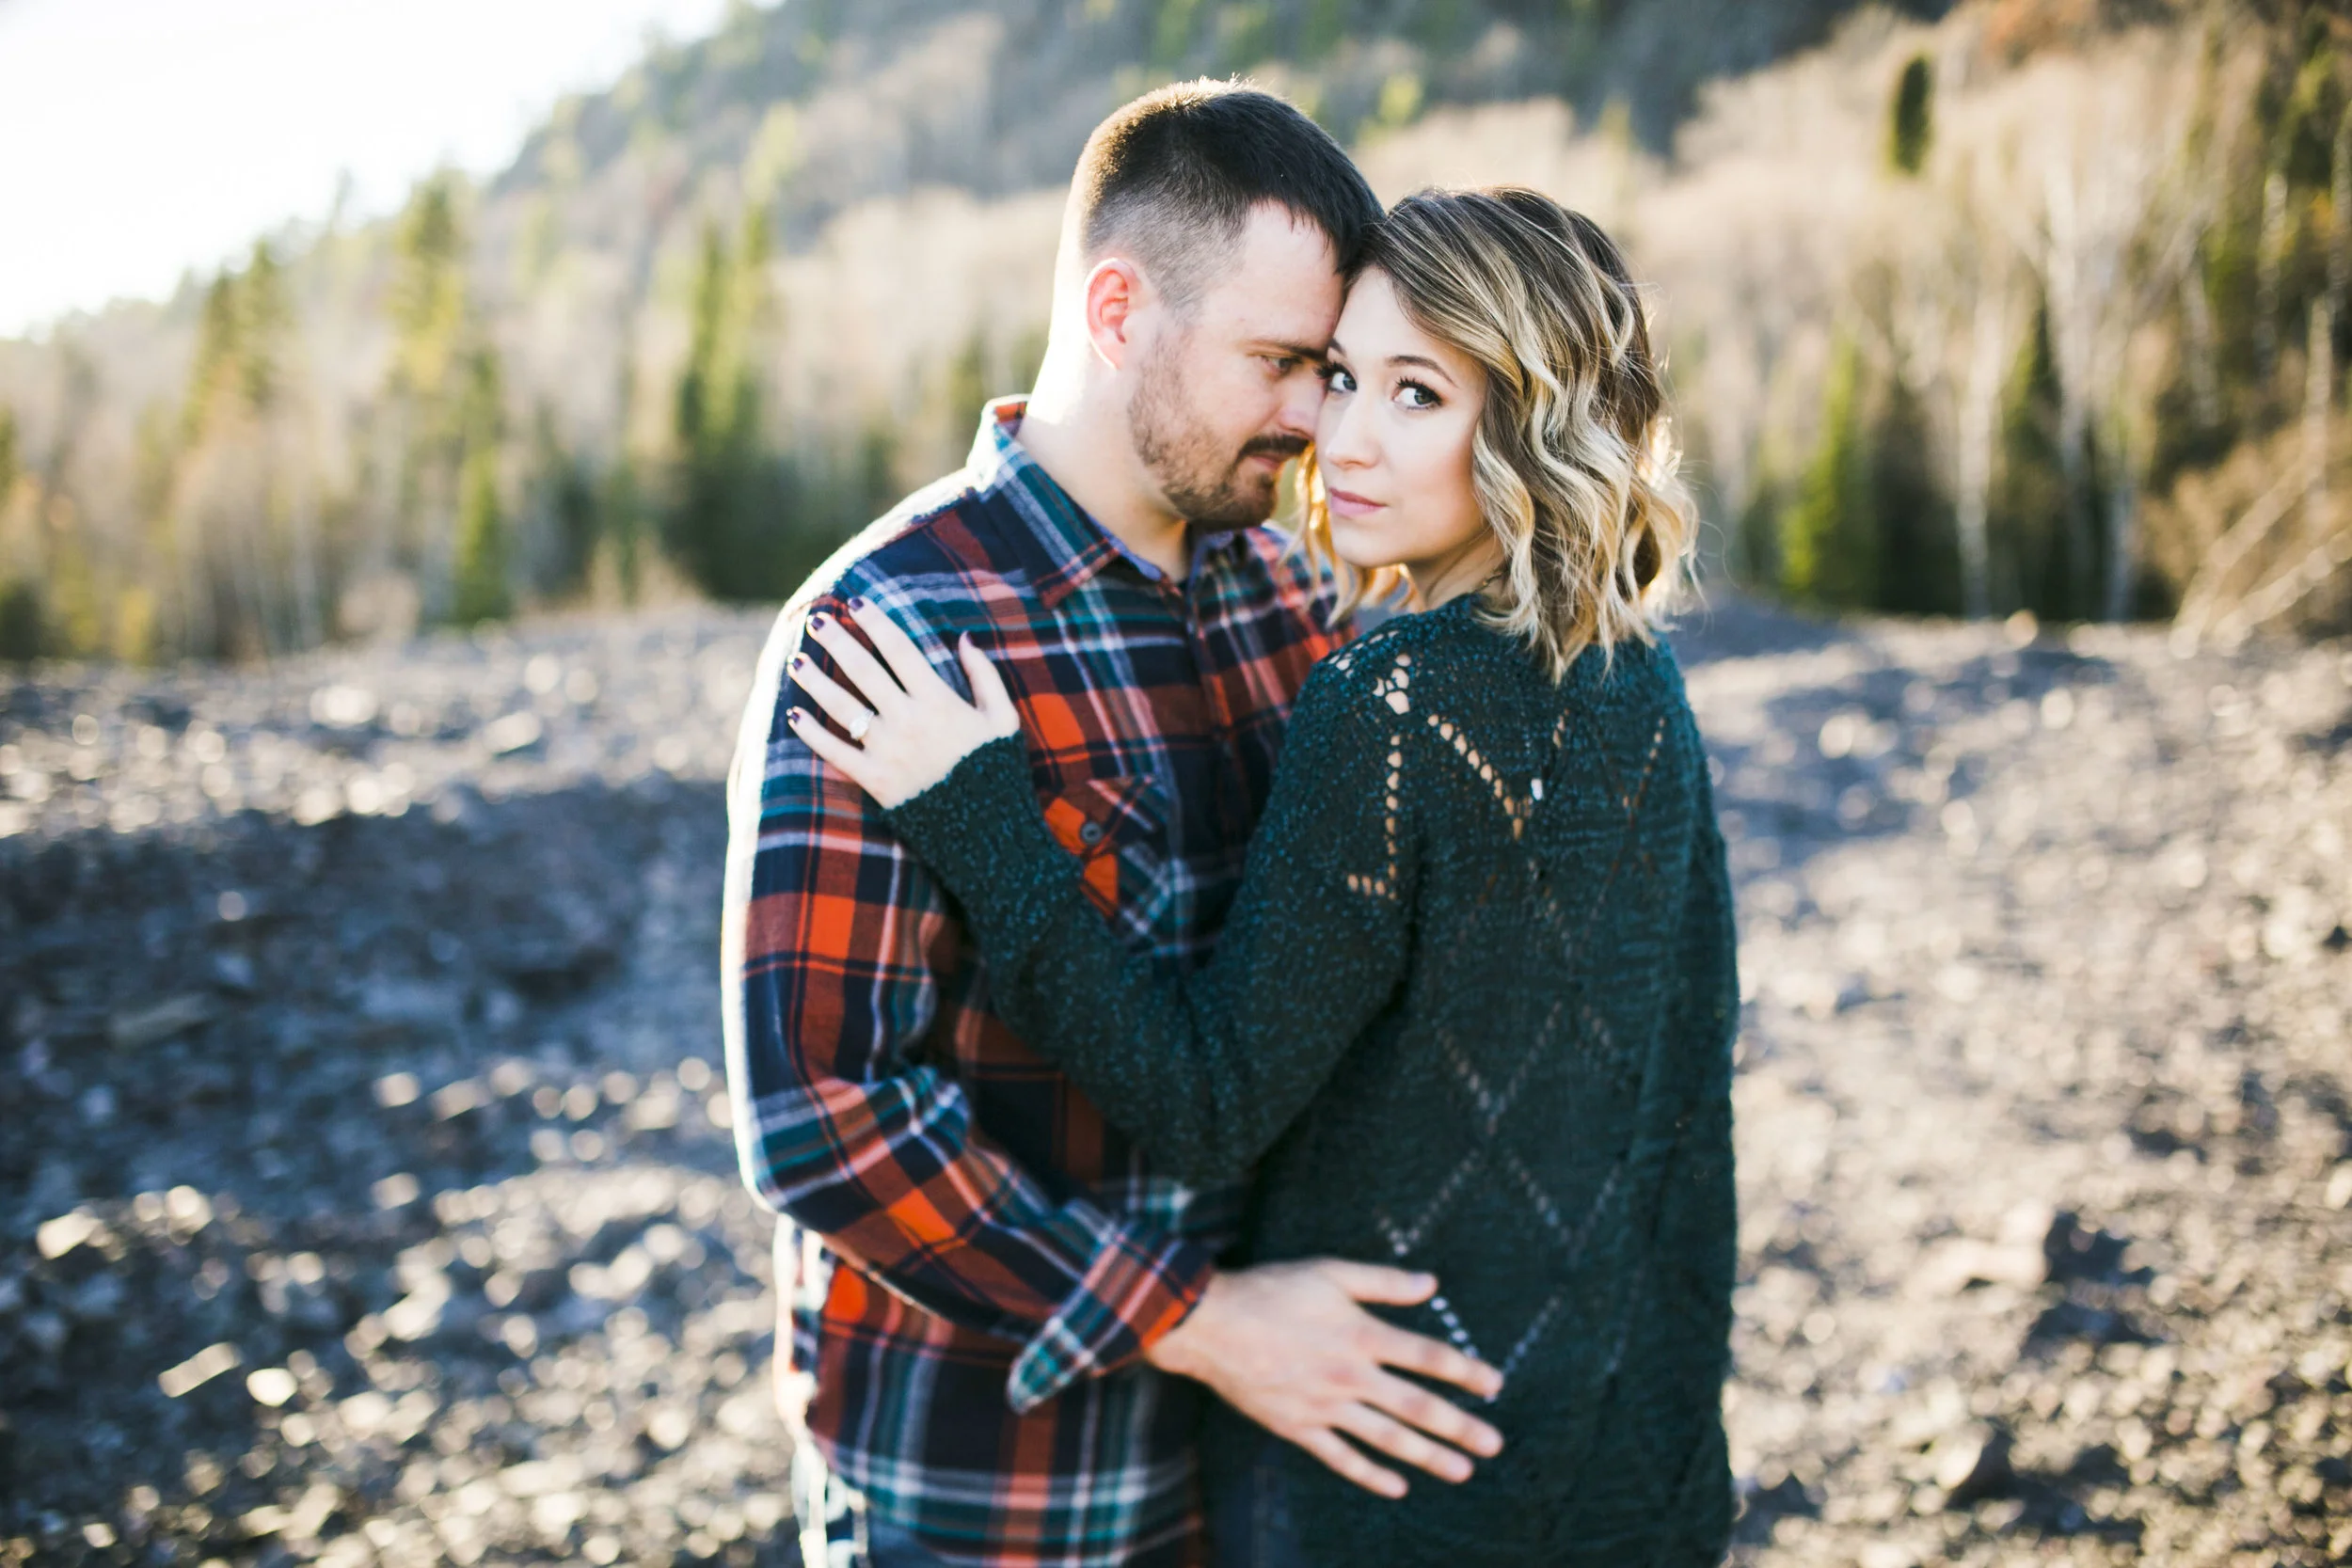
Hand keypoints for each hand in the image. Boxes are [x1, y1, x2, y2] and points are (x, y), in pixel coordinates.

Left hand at [786, 597, 1020, 807]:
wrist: (986, 829)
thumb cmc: (996, 770)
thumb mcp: (1003, 719)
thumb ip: (984, 676)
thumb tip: (965, 638)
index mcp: (939, 701)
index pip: (900, 650)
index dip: (876, 623)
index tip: (856, 603)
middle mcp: (908, 720)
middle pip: (864, 671)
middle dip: (837, 641)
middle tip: (815, 619)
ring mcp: (888, 750)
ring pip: (842, 707)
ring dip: (815, 682)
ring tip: (795, 661)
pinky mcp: (875, 780)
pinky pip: (836, 753)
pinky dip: (813, 735)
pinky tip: (795, 716)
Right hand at [1144, 1260, 1504, 1498]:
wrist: (1210, 1324)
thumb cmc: (1270, 1290)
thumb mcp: (1329, 1271)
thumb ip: (1383, 1280)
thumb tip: (1432, 1283)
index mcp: (1361, 1334)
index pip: (1427, 1356)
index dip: (1465, 1370)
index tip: (1494, 1385)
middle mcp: (1350, 1375)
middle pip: (1416, 1406)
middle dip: (1459, 1427)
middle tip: (1494, 1444)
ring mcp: (1325, 1406)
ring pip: (1386, 1437)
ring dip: (1427, 1456)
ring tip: (1462, 1471)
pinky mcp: (1298, 1426)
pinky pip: (1340, 1457)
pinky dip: (1369, 1474)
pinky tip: (1396, 1486)